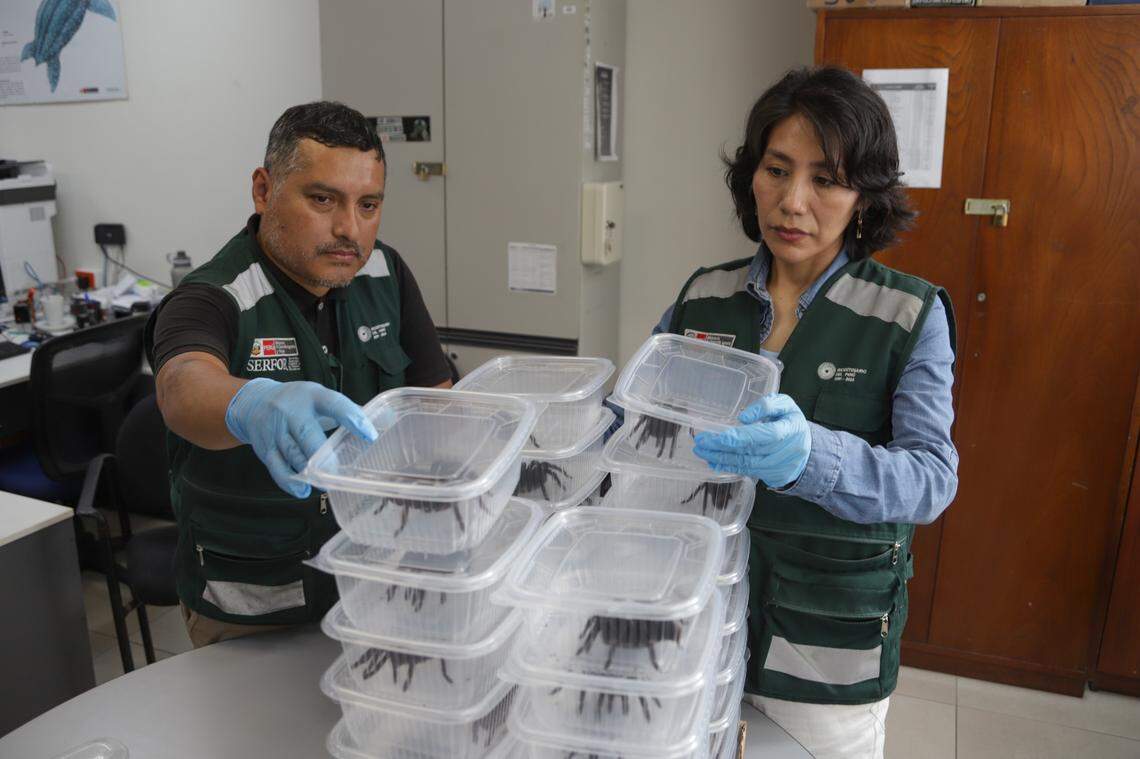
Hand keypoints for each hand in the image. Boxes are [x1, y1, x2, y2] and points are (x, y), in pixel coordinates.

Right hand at [225, 378, 377, 497]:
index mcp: (312, 396)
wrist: (254, 402)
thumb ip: (349, 410)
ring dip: (309, 471)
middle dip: (323, 454)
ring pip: (293, 453)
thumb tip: (386, 420)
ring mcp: (276, 430)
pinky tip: (303, 490)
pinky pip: (277, 467)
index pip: (335, 404)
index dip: (353, 418)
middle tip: (339, 471)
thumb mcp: (321, 397)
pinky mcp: (265, 448)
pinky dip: (289, 482)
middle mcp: (291, 411)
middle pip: (307, 433)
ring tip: (326, 483)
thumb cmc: (298, 402)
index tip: (370, 435)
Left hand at [693, 394, 810, 488]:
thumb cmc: (792, 423)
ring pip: (745, 463)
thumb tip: (743, 417)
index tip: (720, 436)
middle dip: (722, 447)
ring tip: (701, 450)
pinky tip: (712, 461)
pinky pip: (746, 471)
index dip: (742, 437)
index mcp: (790, 429)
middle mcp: (784, 451)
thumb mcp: (786, 406)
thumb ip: (767, 405)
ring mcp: (777, 466)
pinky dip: (728, 466)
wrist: (808, 451)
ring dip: (720, 457)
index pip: (765, 435)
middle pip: (750, 451)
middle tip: (701, 441)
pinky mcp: (770, 475)